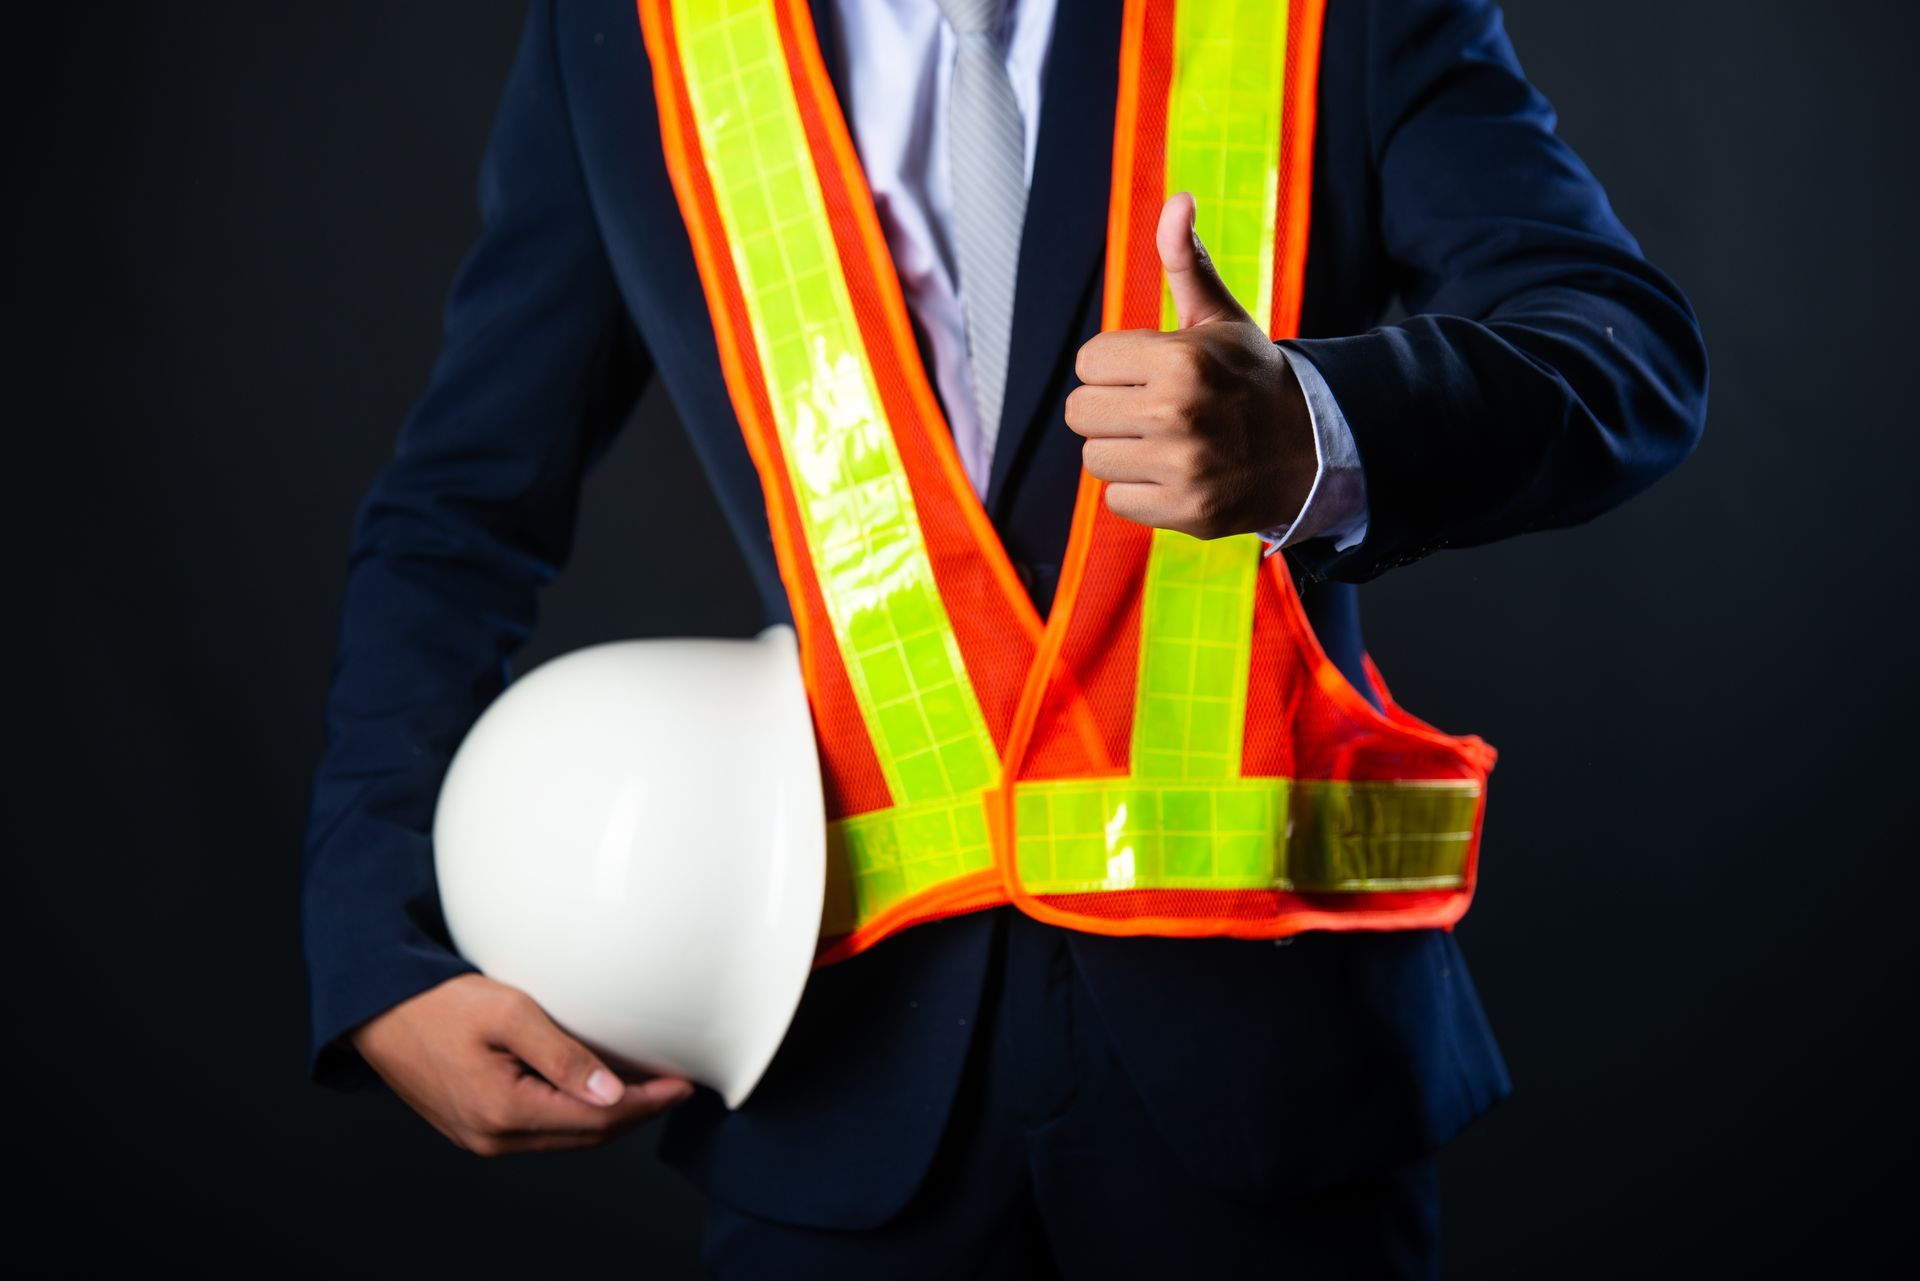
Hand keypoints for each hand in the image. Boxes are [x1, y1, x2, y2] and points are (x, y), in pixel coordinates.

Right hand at [348, 973, 694, 1156]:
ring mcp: (480, 1138)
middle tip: (673, 1088)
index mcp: (503, 1112)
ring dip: (607, 1117)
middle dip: (635, 1114)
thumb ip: (564, 1056)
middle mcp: (492, 1138)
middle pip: (585, 1136)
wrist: (377, 1011)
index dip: (646, 1104)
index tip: (681, 1085)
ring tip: (645, 1089)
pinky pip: (540, 1130)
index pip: (597, 1119)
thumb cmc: (438, 1002)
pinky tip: (594, 1092)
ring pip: (564, 1137)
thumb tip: (611, 1094)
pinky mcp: (474, 1127)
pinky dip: (575, 1115)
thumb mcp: (510, 1014)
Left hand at [1066, 191, 1314, 539]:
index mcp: (1180, 359)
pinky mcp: (1184, 511)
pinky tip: (1172, 473)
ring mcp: (1182, 468)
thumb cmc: (1251, 377)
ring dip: (1119, 450)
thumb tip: (1177, 201)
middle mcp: (1177, 414)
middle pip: (1080, 412)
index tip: (1148, 370)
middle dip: (1108, 407)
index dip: (1114, 364)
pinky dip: (1137, 490)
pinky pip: (1116, 499)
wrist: (1311, 447)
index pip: (1088, 362)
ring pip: (1094, 458)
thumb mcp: (1221, 318)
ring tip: (1161, 440)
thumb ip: (1187, 263)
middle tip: (1149, 407)